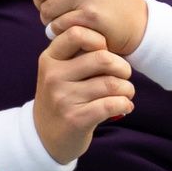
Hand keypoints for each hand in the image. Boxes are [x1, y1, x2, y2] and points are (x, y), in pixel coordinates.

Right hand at [33, 25, 134, 163]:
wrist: (44, 136)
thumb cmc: (61, 97)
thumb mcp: (58, 71)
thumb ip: (77, 53)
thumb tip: (109, 40)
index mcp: (50, 59)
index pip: (77, 33)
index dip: (99, 39)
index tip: (105, 51)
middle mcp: (53, 76)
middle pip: (102, 58)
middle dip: (122, 66)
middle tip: (124, 74)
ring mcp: (63, 98)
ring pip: (111, 84)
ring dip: (127, 88)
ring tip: (126, 92)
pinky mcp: (76, 119)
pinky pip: (111, 104)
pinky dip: (125, 104)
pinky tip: (125, 106)